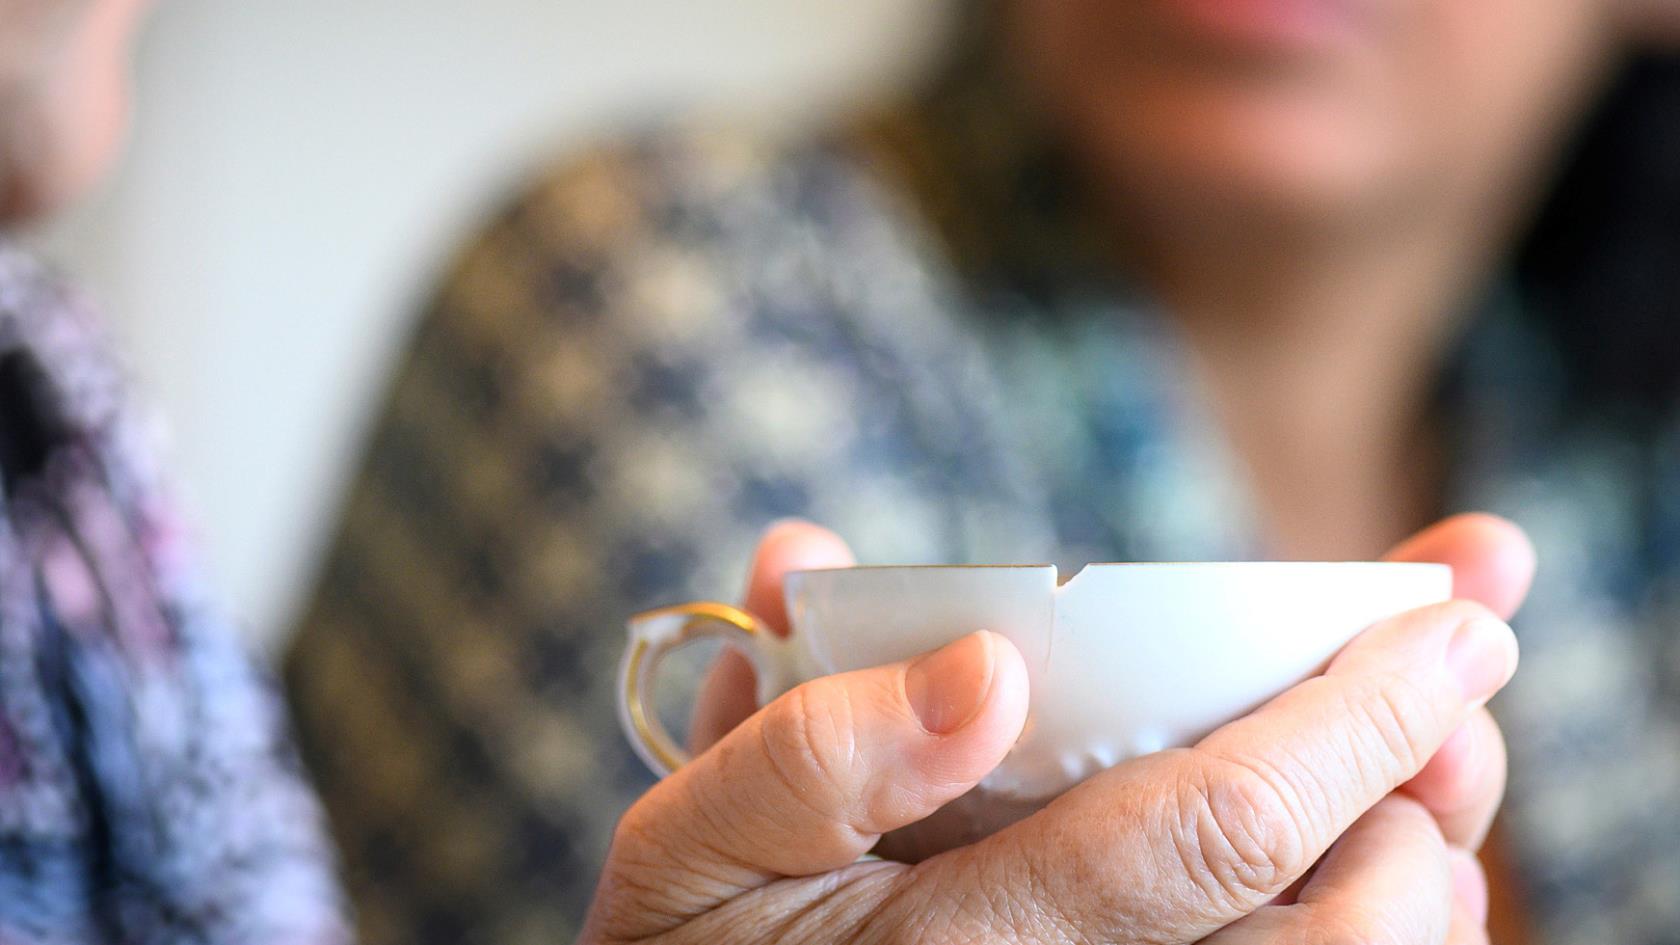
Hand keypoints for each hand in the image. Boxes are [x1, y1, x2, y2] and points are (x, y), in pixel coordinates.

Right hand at [581, 515, 1530, 944]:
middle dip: (1424, 790)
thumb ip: (802, 750)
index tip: (1447, 613)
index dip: (1350, 720)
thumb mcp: (690, 847)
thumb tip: (980, 666)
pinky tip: (1374, 852)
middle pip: (1325, 932)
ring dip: (1422, 869)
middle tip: (1456, 675)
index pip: (1203, 833)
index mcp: (954, 944)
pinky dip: (1375, 926)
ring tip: (1431, 770)